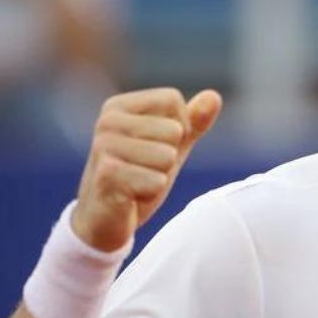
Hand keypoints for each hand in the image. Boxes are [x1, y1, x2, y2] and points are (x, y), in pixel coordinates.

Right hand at [71, 88, 221, 251]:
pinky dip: (151, 193)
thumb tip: (214, 96)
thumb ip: (194, 122)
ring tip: (137, 182)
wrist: (103, 221)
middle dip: (169, 157)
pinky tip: (131, 197)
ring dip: (160, 176)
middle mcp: (107, 121)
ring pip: (168, 156)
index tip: (156, 146)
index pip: (173, 100)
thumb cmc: (138, 178)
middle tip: (144, 170)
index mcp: (119, 106)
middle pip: (174, 129)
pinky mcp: (107, 176)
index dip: (179, 128)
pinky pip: (157, 181)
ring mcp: (104, 148)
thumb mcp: (171, 147)